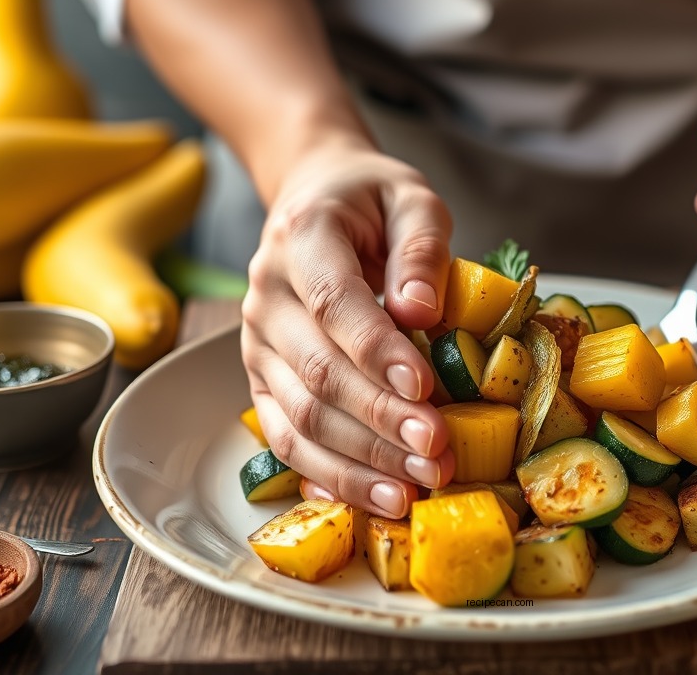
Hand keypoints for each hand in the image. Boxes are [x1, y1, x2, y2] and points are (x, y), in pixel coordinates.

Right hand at [240, 134, 455, 516]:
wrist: (314, 199)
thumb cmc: (371, 200)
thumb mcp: (411, 199)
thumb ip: (421, 247)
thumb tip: (420, 312)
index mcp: (302, 239)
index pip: (335, 304)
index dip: (378, 352)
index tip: (426, 387)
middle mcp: (266, 295)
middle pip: (318, 372)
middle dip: (380, 421)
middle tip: (439, 451)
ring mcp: (258, 342)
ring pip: (300, 416)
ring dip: (360, 461)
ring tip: (417, 486)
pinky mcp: (263, 377)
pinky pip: (287, 436)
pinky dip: (329, 474)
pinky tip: (371, 497)